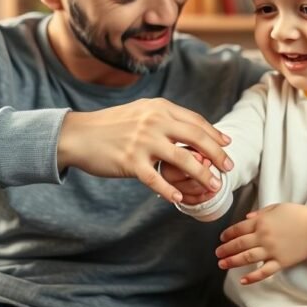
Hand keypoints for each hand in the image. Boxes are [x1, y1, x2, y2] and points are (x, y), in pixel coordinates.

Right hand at [57, 98, 232, 201]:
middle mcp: (154, 122)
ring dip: (203, 175)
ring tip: (214, 186)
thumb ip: (163, 118)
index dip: (214, 134)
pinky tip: (179, 198)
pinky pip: (156, 179)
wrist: (78, 134)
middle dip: (217, 154)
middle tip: (229, 167)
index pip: (195, 121)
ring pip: (183, 159)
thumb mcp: (139, 112)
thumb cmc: (109, 125)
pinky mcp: (130, 161)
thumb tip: (188, 128)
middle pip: (196, 138)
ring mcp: (143, 142)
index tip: (227, 144)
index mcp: (159, 108)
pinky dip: (170, 190)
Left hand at [216, 203, 306, 284]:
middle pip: (239, 244)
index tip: (222, 238)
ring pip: (246, 258)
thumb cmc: (297, 215)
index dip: (228, 234)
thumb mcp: (276, 208)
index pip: (239, 229)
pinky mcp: (280, 262)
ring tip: (222, 264)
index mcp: (261, 222)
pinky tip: (242, 280)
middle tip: (217, 253)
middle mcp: (263, 236)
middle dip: (226, 249)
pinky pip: (264, 272)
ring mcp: (271, 251)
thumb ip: (260, 213)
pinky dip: (252, 277)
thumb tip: (246, 218)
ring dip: (232, 262)